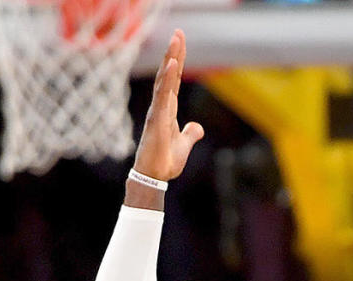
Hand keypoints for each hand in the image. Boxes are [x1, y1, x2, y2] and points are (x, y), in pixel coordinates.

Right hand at [134, 29, 204, 180]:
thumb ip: (190, 134)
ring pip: (165, 80)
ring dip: (171, 59)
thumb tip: (197, 127)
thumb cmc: (165, 161)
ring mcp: (158, 111)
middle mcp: (162, 106)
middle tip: (178, 32)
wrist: (155, 176)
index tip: (181, 43)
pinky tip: (171, 65)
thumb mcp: (184, 144)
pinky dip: (167, 79)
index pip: (174, 80)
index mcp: (168, 109)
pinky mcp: (157, 119)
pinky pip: (163, 95)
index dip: (178, 62)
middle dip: (174, 53)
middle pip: (169, 74)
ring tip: (176, 40)